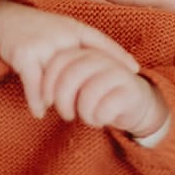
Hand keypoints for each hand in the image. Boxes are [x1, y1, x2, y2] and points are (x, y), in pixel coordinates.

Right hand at [0, 1, 138, 118]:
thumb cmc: (32, 29)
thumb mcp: (57, 31)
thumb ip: (72, 49)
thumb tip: (88, 75)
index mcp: (72, 27)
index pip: (101, 41)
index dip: (118, 55)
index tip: (135, 70)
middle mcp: (61, 33)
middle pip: (82, 65)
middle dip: (89, 88)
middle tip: (97, 107)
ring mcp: (43, 43)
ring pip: (58, 78)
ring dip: (61, 99)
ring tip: (67, 114)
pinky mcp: (24, 53)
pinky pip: (34, 83)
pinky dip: (36, 100)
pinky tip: (39, 112)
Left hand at [39, 47, 168, 137]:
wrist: (137, 103)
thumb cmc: (101, 95)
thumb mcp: (78, 85)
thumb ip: (60, 82)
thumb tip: (37, 96)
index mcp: (85, 53)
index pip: (58, 61)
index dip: (47, 84)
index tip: (48, 102)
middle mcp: (101, 58)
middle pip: (71, 75)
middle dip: (63, 100)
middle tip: (66, 115)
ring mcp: (117, 72)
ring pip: (90, 92)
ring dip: (84, 112)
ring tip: (87, 119)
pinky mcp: (130, 89)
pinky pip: (106, 106)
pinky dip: (99, 117)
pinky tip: (101, 120)